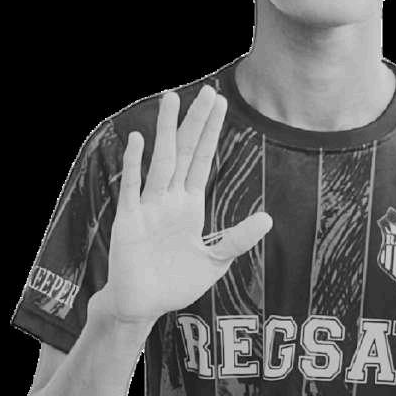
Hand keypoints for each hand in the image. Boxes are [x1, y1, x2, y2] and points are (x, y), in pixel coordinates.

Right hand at [99, 84, 273, 325]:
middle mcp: (168, 200)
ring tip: (172, 99)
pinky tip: (139, 141)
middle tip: (207, 89)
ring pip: (161, 162)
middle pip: (184, 152)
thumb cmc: (174, 284)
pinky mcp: (128, 222)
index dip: (211, 133)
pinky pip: (132, 189)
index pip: (202, 160)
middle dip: (195, 122)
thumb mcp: (214, 262)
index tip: (220, 103)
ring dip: (167, 131)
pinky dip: (134, 165)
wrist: (141, 305)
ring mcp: (147, 208)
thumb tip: (267, 218)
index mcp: (189, 206)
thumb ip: (237, 239)